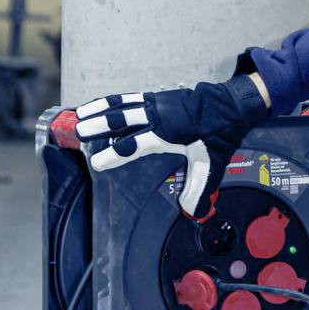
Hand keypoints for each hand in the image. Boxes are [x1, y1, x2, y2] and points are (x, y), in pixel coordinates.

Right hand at [74, 76, 268, 219]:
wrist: (229, 105)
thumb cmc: (218, 134)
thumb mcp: (211, 164)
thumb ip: (198, 188)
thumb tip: (191, 212)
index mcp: (168, 134)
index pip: (135, 145)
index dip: (115, 155)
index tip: (97, 163)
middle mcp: (158, 117)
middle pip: (122, 119)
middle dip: (99, 125)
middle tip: (79, 131)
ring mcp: (156, 104)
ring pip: (122, 105)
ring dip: (100, 109)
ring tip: (79, 114)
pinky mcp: (156, 97)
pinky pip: (129, 98)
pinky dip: (111, 101)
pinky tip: (97, 104)